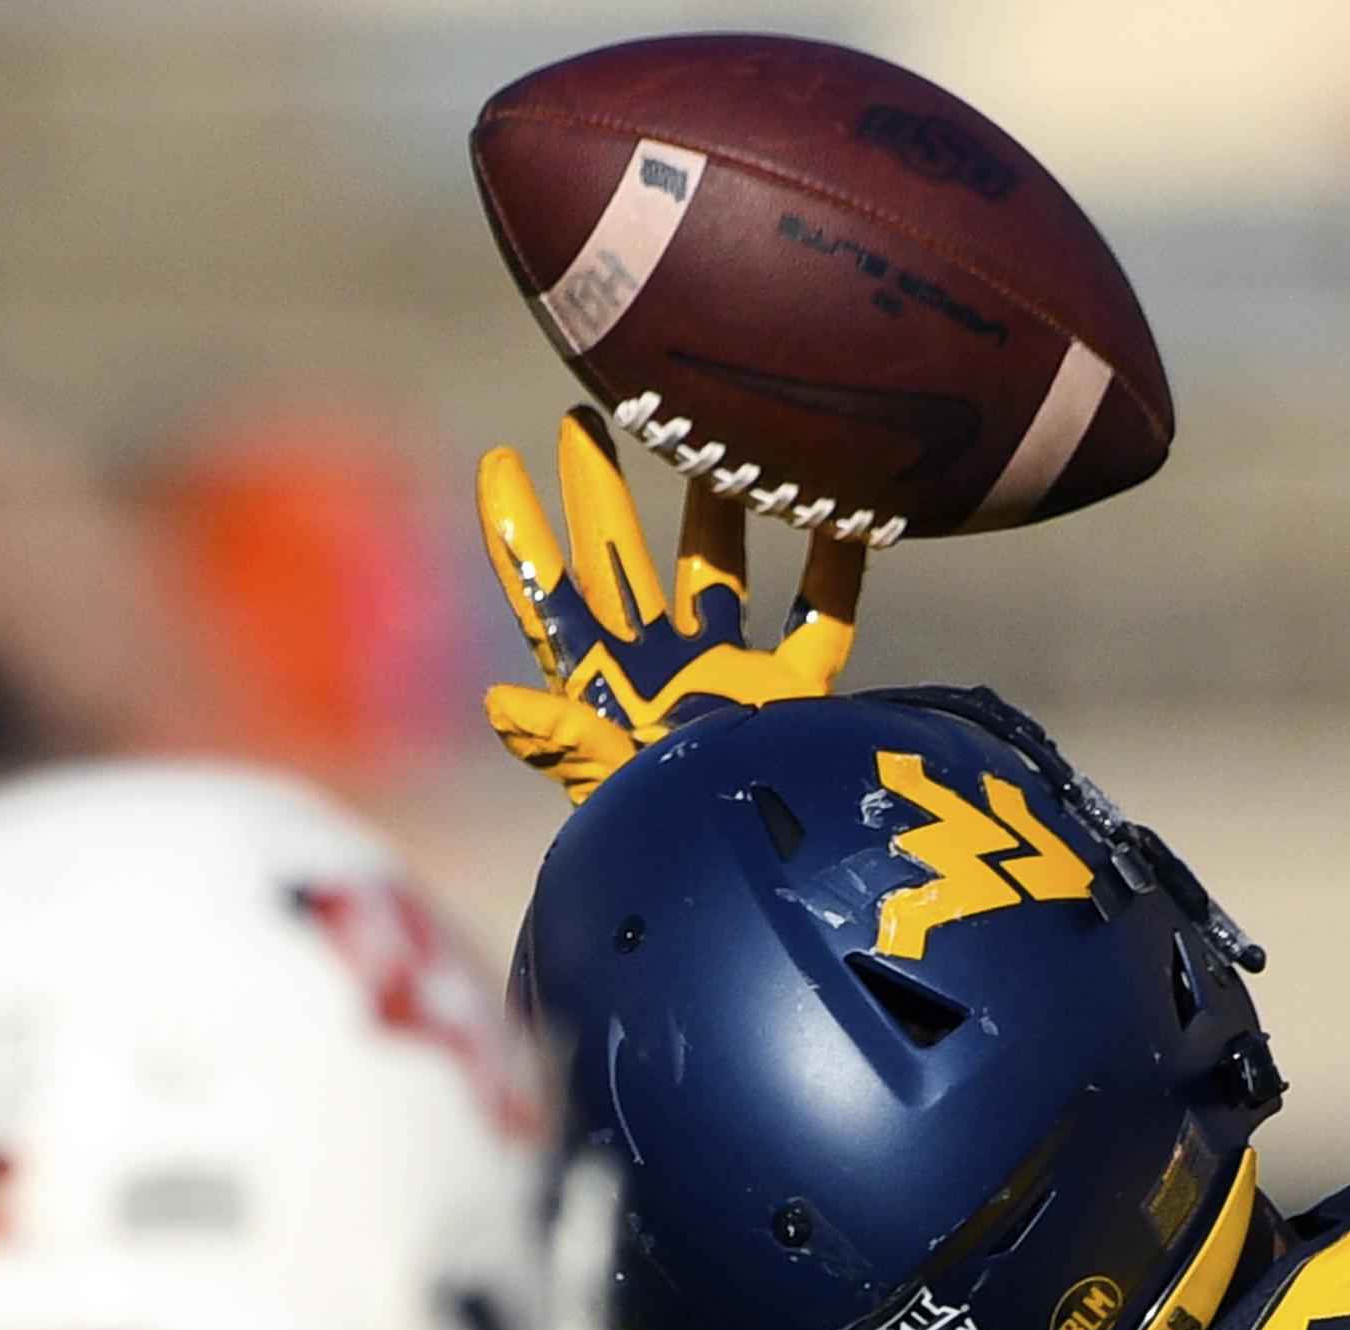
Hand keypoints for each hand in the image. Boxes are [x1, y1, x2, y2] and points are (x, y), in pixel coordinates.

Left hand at [477, 408, 863, 802]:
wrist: (750, 893)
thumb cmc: (668, 841)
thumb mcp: (609, 790)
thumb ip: (562, 743)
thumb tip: (497, 698)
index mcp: (602, 686)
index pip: (548, 596)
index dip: (521, 534)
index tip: (498, 461)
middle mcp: (658, 669)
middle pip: (620, 562)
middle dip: (597, 493)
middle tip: (583, 417)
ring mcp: (725, 678)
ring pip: (716, 572)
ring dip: (710, 510)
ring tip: (705, 438)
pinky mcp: (792, 698)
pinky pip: (819, 622)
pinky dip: (836, 572)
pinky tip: (852, 518)